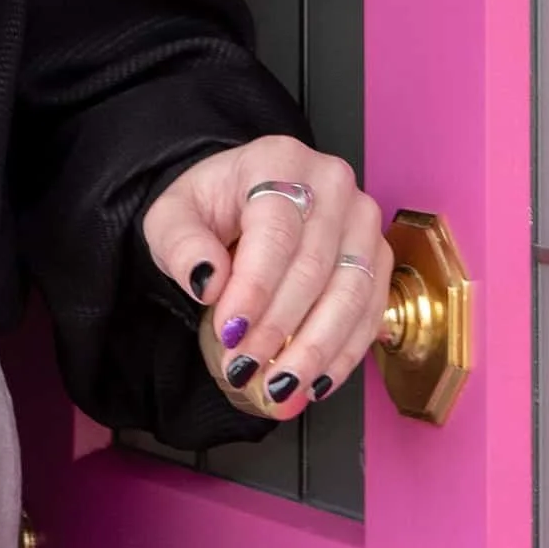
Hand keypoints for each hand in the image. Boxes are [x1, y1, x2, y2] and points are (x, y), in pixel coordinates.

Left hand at [141, 136, 386, 421]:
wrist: (242, 199)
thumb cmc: (211, 205)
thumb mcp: (173, 217)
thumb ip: (182, 245)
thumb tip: (209, 281)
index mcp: (279, 161)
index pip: (276, 231)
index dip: (255, 288)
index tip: (231, 332)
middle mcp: (332, 184)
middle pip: (314, 266)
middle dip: (278, 328)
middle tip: (245, 367)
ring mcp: (361, 220)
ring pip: (350, 293)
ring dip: (315, 350)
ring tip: (280, 387)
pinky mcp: (376, 256)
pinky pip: (369, 311)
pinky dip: (344, 352)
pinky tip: (315, 381)